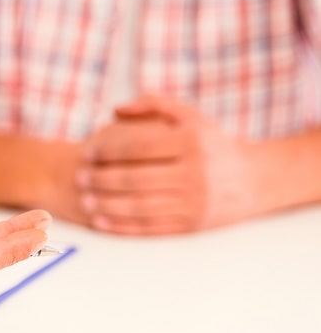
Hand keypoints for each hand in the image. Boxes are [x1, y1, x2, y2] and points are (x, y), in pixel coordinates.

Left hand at [76, 96, 257, 233]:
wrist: (254, 180)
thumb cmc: (212, 143)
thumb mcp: (190, 116)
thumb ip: (153, 105)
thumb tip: (114, 109)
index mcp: (191, 142)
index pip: (139, 147)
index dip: (108, 151)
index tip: (87, 154)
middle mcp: (194, 173)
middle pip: (135, 179)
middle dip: (101, 180)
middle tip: (79, 178)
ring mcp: (194, 202)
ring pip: (139, 206)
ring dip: (106, 205)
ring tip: (85, 200)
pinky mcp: (192, 226)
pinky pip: (151, 227)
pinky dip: (122, 226)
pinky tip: (102, 221)